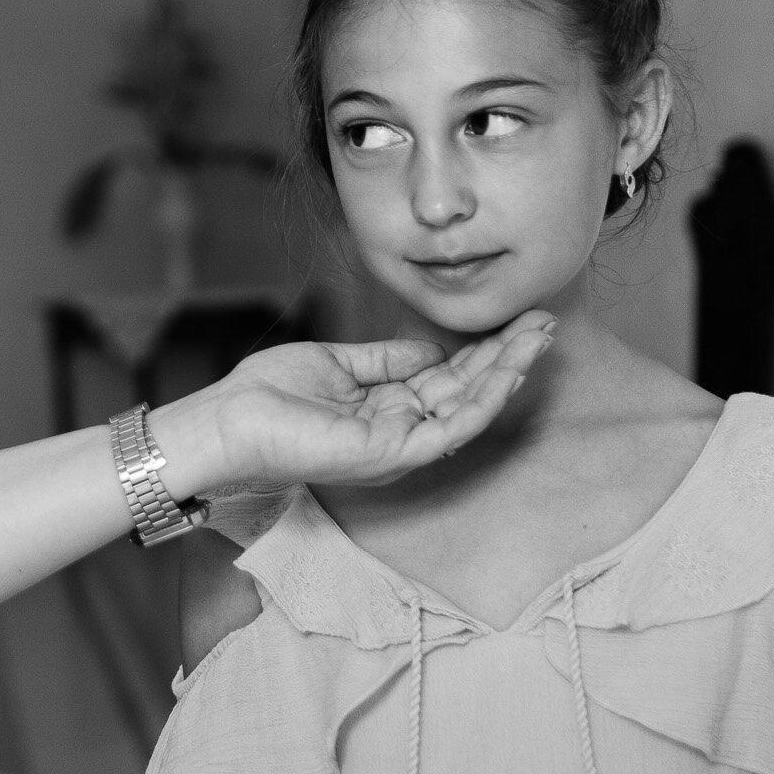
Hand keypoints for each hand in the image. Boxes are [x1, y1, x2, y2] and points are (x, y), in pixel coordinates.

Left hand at [150, 309, 555, 492]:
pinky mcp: (392, 453)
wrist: (227, 422)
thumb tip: (432, 351)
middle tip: (546, 324)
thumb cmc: (267, 397)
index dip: (484, 351)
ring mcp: (399, 446)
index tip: (516, 320)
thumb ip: (385, 361)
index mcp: (385, 409)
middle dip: (509, 358)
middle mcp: (400, 431)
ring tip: (538, 339)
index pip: (448, 379)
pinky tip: (508, 370)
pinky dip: (483, 399)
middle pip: (467, 393)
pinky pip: (452, 427)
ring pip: (469, 410)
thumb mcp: (337, 365)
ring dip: (507, 373)